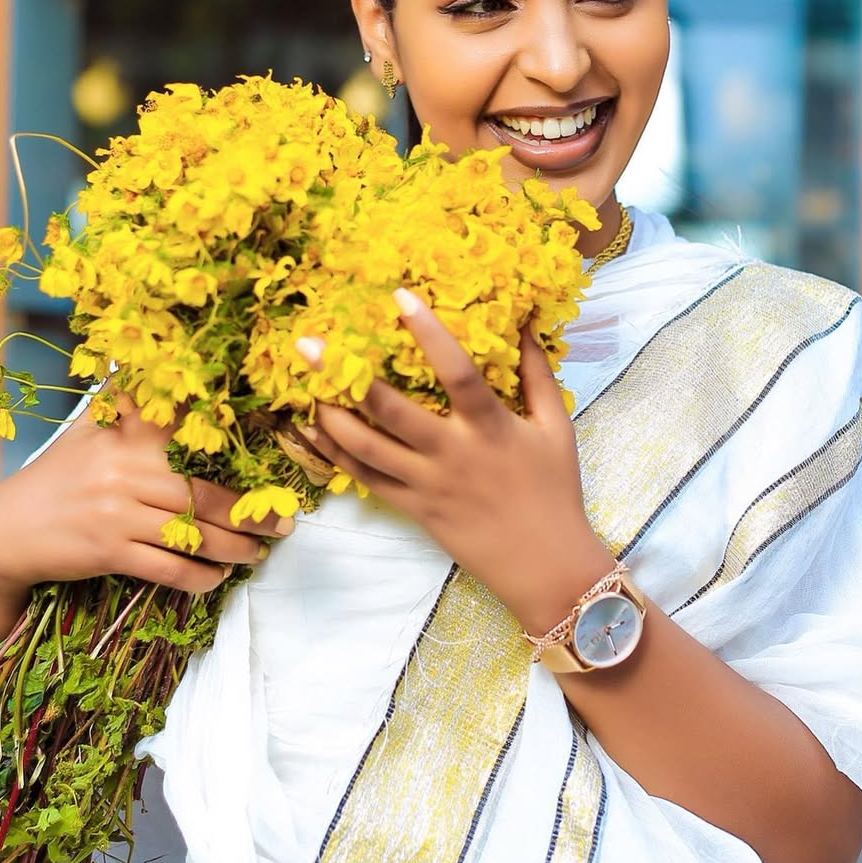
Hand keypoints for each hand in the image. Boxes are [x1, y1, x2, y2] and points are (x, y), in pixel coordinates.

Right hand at [0, 396, 291, 606]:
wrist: (8, 529)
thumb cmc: (60, 475)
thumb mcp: (92, 431)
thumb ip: (130, 404)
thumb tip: (167, 357)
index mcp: (130, 438)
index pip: (195, 442)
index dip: (241, 456)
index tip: (277, 469)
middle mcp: (127, 472)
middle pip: (207, 495)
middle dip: (252, 514)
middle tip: (284, 524)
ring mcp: (118, 514)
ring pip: (193, 535)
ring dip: (234, 549)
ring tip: (258, 553)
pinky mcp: (108, 552)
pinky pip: (167, 569)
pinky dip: (198, 577)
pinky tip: (216, 578)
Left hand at [298, 290, 611, 632]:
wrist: (545, 566)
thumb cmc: (554, 490)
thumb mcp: (556, 427)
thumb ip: (537, 373)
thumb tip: (522, 322)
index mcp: (491, 428)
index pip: (458, 372)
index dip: (429, 333)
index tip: (400, 296)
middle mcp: (452, 454)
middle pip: (391, 410)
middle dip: (348, 374)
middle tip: (310, 342)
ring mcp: (427, 484)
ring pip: (366, 448)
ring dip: (331, 415)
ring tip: (305, 384)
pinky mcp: (412, 509)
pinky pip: (365, 479)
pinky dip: (335, 454)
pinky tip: (314, 429)